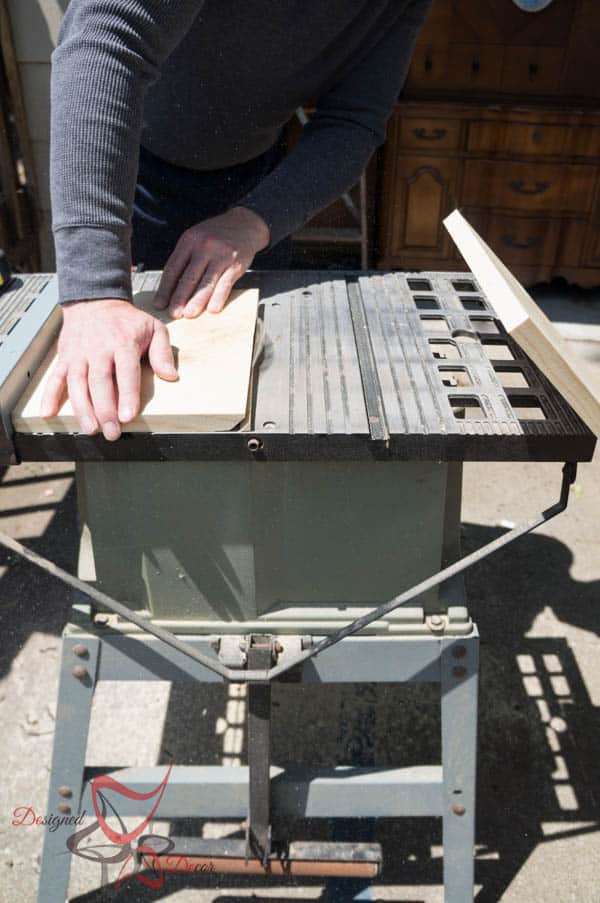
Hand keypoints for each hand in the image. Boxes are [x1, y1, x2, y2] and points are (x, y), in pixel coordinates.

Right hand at [40, 298, 177, 440]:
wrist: (95, 301)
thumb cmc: (127, 321)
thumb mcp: (153, 327)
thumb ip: (162, 352)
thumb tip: (171, 376)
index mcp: (123, 343)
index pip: (125, 371)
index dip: (127, 395)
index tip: (128, 416)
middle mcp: (98, 350)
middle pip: (100, 382)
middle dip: (105, 410)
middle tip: (112, 433)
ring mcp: (79, 355)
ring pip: (77, 384)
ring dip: (82, 408)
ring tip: (90, 429)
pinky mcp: (65, 358)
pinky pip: (55, 378)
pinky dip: (50, 395)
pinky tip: (48, 413)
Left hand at [153, 206, 269, 317]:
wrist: (244, 224)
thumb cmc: (216, 234)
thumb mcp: (196, 238)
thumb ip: (184, 258)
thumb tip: (171, 286)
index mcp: (189, 241)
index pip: (173, 268)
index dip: (165, 288)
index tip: (160, 303)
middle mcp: (204, 247)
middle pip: (189, 277)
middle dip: (179, 298)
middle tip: (173, 313)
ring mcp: (221, 256)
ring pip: (206, 283)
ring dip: (197, 301)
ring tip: (189, 314)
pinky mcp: (236, 264)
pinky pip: (225, 284)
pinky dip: (218, 297)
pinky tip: (212, 309)